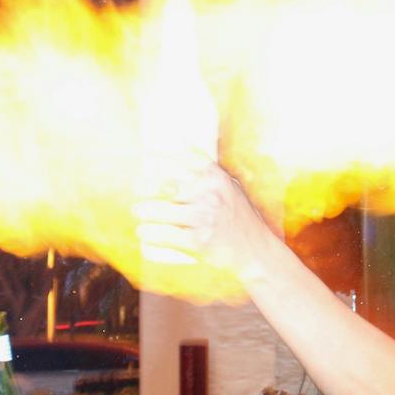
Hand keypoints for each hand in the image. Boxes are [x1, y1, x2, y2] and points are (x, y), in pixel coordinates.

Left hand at [134, 159, 280, 275]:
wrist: (257, 253)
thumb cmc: (240, 220)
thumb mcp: (232, 189)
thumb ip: (210, 170)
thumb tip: (181, 142)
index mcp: (216, 178)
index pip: (180, 158)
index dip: (158, 154)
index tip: (145, 153)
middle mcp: (209, 195)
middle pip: (160, 185)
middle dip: (141, 189)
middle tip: (137, 193)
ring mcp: (203, 218)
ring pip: (155, 211)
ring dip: (141, 213)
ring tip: (140, 214)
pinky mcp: (197, 241)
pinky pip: (161, 234)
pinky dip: (147, 233)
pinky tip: (144, 232)